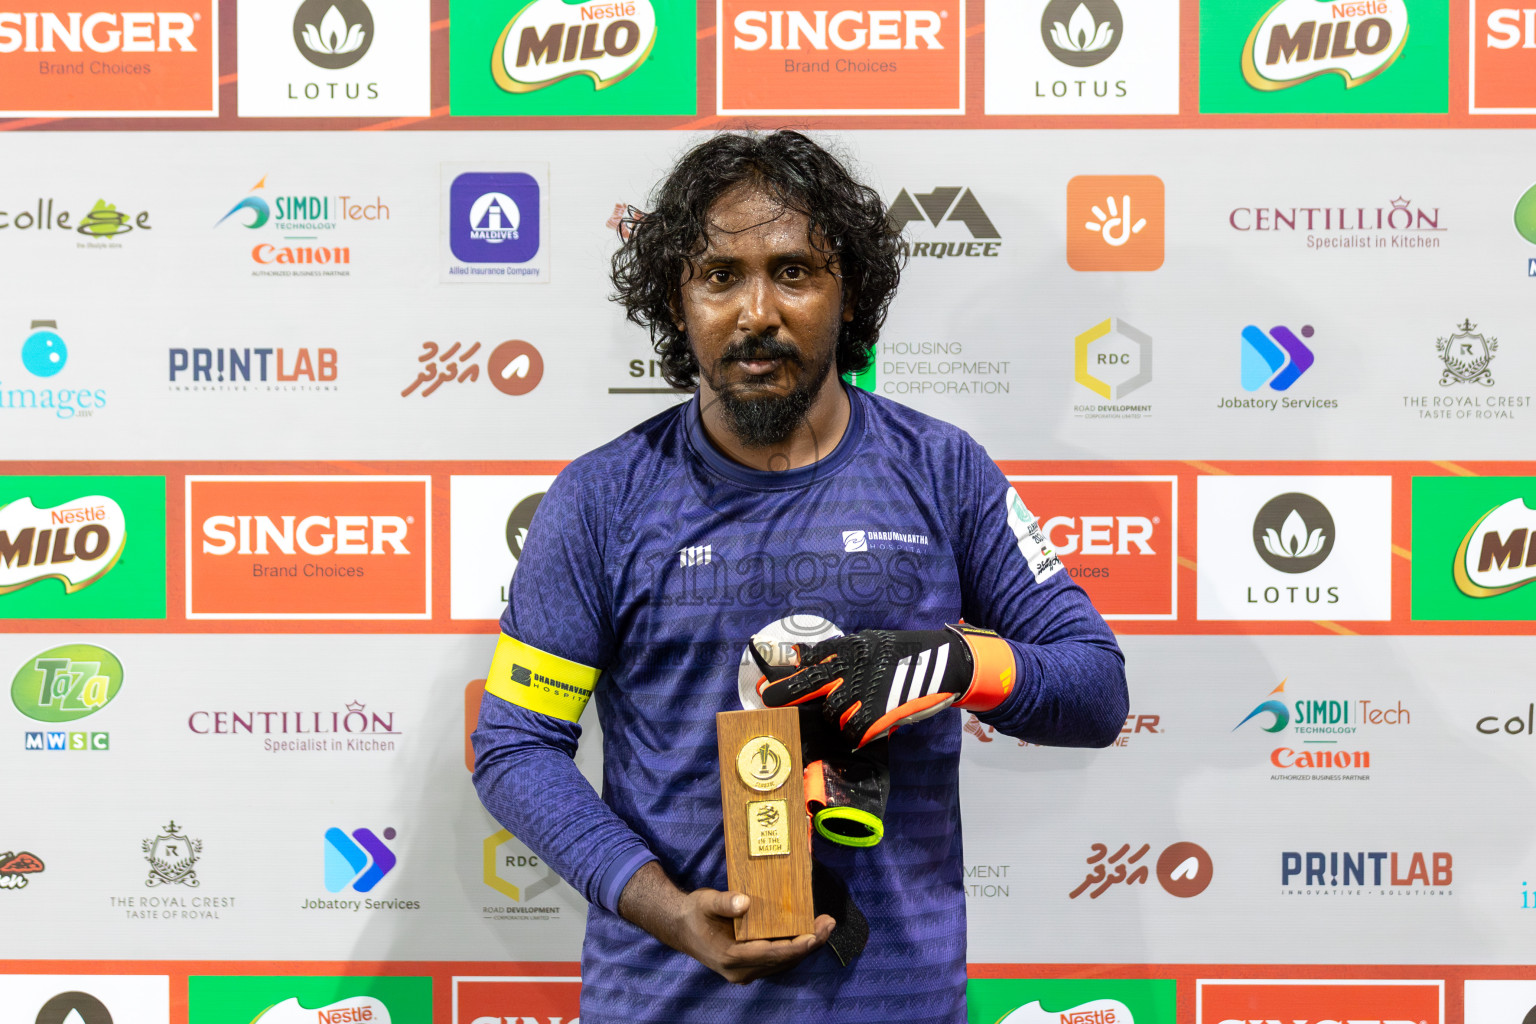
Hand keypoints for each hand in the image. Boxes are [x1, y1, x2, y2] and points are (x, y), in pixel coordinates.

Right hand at [618, 861, 834, 983]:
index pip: (772, 954)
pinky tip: (806, 932)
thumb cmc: (694, 913)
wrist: (679, 927)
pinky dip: (793, 948)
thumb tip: (745, 901)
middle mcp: (740, 971)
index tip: (815, 933)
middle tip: (829, 923)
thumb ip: (725, 902)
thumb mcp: (706, 901)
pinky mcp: (748, 967)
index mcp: (731, 957)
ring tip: (824, 926)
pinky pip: (777, 960)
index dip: (796, 946)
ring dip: (805, 946)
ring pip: (782, 963)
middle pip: (783, 961)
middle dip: (809, 943)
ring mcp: (745, 972)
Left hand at [757, 625, 1016, 748]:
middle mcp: (855, 664)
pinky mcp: (880, 711)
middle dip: (784, 693)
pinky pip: (855, 730)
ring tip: (856, 714)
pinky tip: (870, 728)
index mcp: (852, 646)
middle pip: (809, 683)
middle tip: (765, 700)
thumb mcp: (873, 644)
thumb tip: (805, 659)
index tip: (766, 684)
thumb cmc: (908, 655)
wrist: (946, 663)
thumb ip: (843, 655)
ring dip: (839, 719)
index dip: (789, 672)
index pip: (812, 658)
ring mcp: (866, 688)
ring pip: (833, 713)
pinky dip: (857, 734)